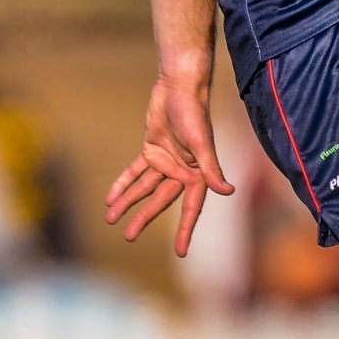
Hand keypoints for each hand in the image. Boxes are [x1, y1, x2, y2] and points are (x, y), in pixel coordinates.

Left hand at [104, 73, 235, 256]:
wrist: (179, 86)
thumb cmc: (194, 112)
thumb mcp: (201, 142)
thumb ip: (211, 168)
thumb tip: (228, 191)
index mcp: (197, 173)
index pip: (190, 207)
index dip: (185, 229)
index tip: (180, 251)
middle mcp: (182, 170)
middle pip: (160, 201)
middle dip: (144, 217)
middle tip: (128, 236)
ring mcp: (166, 161)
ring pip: (144, 188)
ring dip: (128, 202)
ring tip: (111, 218)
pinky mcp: (151, 149)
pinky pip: (135, 171)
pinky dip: (123, 183)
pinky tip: (110, 197)